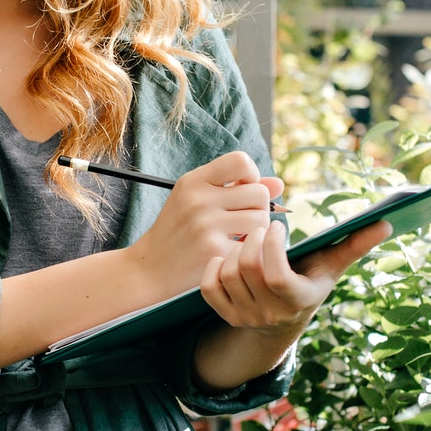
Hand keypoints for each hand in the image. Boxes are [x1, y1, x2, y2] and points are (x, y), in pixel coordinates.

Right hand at [120, 151, 283, 293]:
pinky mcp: (215, 252)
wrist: (151, 269)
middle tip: (243, 220)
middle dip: (258, 208)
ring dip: (257, 230)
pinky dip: (248, 250)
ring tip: (238, 235)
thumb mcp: (197, 200)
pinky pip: (253, 244)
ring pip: (261, 219)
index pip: (241, 161)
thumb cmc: (179, 231)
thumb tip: (280, 184)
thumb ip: (237, 187)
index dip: (251, 175)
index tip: (244, 190)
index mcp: (193, 181)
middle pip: (259, 193)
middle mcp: (198, 200)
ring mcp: (206, 226)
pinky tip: (232, 252)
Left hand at [200, 217, 391, 335]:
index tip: (276, 226)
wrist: (284, 321)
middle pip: (247, 268)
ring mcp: (245, 317)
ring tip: (248, 242)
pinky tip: (229, 256)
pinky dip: (214, 265)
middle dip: (251, 239)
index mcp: (297, 300)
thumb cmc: (310, 281)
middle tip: (260, 228)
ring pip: (227, 273)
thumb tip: (386, 223)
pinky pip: (209, 286)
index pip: (275, 275)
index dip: (271, 246)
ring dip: (234, 249)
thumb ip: (355, 245)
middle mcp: (269, 314)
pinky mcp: (226, 315)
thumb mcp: (332, 266)